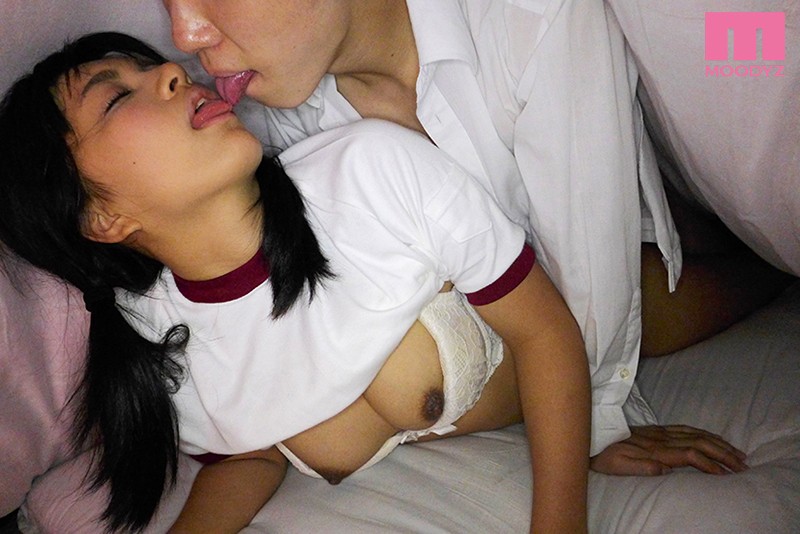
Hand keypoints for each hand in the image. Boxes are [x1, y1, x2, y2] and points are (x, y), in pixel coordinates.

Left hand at [590, 425, 747, 475]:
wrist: (589, 438)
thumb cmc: (603, 457)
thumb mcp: (617, 467)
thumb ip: (640, 467)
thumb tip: (663, 468)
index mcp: (654, 449)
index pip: (690, 455)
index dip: (710, 464)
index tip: (727, 475)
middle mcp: (660, 438)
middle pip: (699, 442)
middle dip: (723, 453)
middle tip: (743, 465)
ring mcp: (659, 432)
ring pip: (695, 434)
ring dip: (718, 443)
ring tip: (736, 452)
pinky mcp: (655, 429)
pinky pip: (685, 428)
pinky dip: (703, 433)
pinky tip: (711, 437)